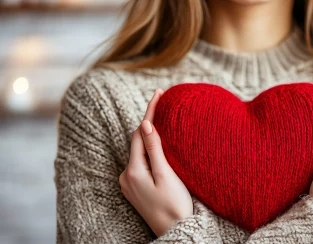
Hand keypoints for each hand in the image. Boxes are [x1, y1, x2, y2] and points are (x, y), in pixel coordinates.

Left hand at [119, 89, 192, 236]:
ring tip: (163, 120)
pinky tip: (158, 146)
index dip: (149, 112)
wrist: (175, 231)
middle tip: (161, 101)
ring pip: (139, 151)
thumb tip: (145, 125)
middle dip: (149, 122)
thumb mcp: (166, 174)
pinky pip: (140, 162)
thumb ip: (154, 149)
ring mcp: (129, 183)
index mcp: (133, 171)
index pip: (139, 133)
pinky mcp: (135, 187)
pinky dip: (149, 151)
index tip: (158, 93)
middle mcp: (126, 176)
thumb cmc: (174, 205)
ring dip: (149, 137)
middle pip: (137, 140)